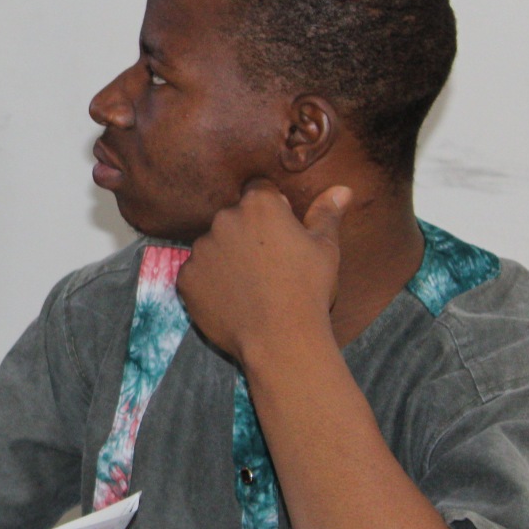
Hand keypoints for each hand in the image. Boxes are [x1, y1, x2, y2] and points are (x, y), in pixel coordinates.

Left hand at [178, 179, 351, 362]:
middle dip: (247, 234)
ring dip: (226, 257)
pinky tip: (231, 299)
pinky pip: (198, 273)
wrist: (280, 339)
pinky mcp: (186, 277)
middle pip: (234, 218)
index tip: (280, 232)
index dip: (272, 210)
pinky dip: (210, 282)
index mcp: (259, 205)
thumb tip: (341, 189)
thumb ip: (326, 214)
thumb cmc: (308, 289)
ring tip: (251, 285)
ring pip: (213, 245)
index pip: (259, 191)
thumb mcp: (325, 248)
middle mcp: (224, 220)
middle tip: (268, 265)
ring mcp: (201, 249)